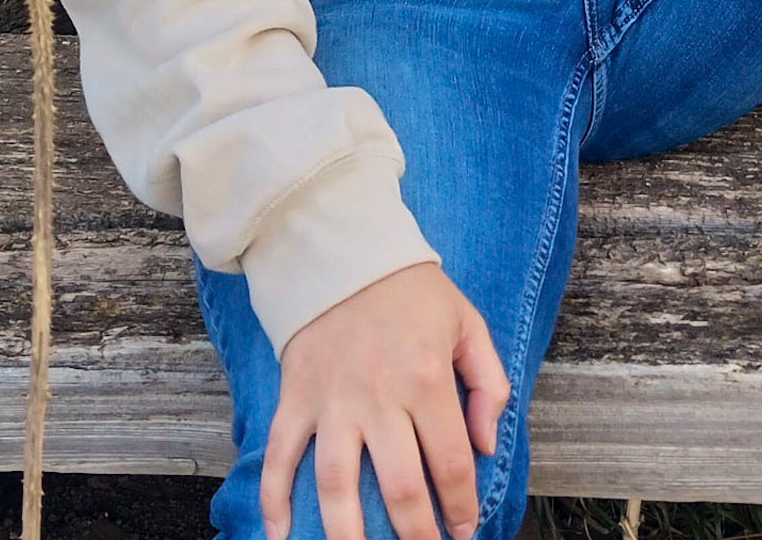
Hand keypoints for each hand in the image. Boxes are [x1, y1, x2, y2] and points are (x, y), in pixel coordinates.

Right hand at [264, 261, 509, 539]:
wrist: (344, 250)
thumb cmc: (412, 292)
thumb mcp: (466, 324)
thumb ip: (487, 384)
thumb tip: (486, 446)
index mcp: (425, 379)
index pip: (449, 463)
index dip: (460, 507)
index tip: (464, 530)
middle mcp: (378, 397)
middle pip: (397, 487)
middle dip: (416, 535)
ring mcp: (332, 400)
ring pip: (337, 484)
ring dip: (348, 536)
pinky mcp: (296, 396)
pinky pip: (280, 455)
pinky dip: (274, 500)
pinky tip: (279, 536)